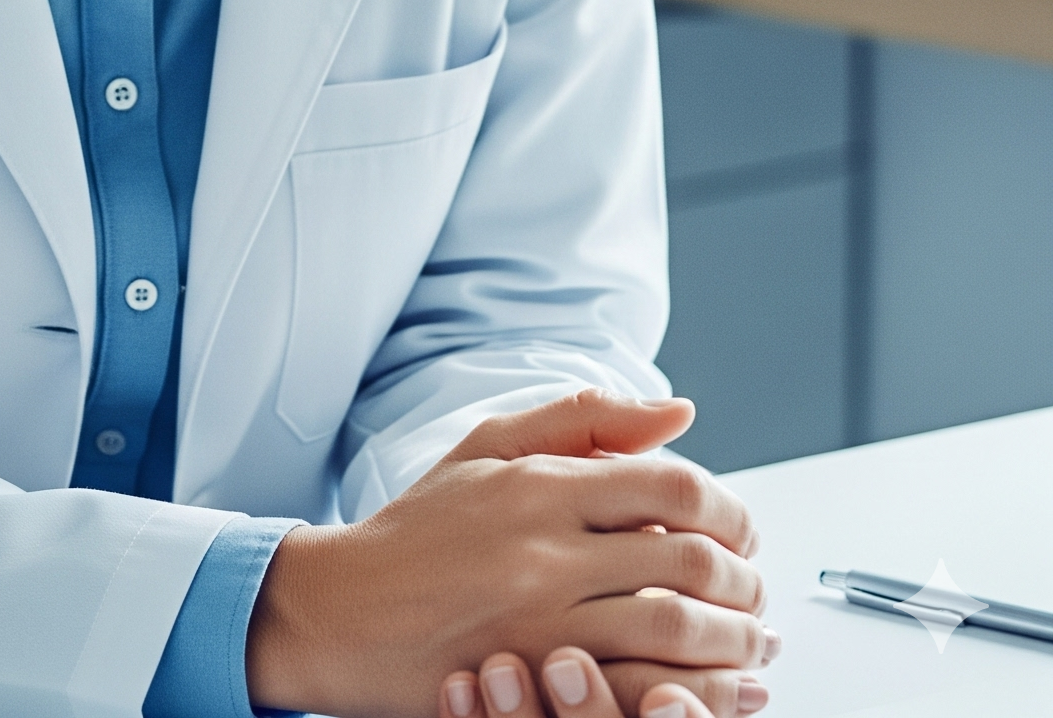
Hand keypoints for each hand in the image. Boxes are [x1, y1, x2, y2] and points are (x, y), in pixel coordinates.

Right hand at [244, 390, 772, 717]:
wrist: (346, 609)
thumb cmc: (419, 528)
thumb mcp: (487, 448)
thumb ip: (584, 420)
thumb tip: (680, 411)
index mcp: (539, 485)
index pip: (673, 487)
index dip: (729, 510)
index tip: (741, 529)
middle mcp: (545, 549)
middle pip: (690, 561)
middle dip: (745, 580)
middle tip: (755, 592)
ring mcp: (543, 622)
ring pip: (679, 630)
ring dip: (737, 640)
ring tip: (751, 642)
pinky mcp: (538, 682)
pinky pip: (644, 688)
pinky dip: (700, 693)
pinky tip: (720, 690)